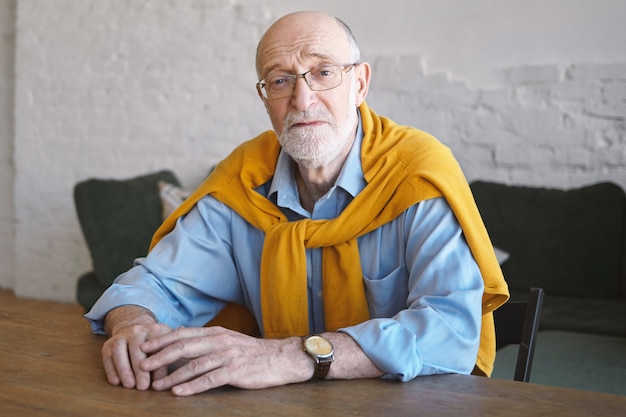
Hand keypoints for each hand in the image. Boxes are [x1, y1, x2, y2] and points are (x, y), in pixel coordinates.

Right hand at [101, 306, 171, 389]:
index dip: (159, 363)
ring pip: (120, 351)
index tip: (161, 380)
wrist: (134, 325)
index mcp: (155, 329)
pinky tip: (116, 382)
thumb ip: (172, 354)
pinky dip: (111, 369)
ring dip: (124, 369)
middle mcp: (137, 330)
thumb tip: (177, 374)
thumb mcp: (166, 343)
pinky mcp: (108, 344)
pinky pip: (107, 356)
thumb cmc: (155, 341)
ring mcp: (121, 336)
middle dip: (140, 369)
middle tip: (143, 386)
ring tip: (129, 385)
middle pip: (137, 349)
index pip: (157, 346)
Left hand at [140, 326, 311, 395]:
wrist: (282, 358)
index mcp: (216, 332)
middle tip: (142, 365)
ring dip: (172, 375)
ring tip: (156, 385)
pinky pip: (209, 379)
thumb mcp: (229, 340)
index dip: (162, 340)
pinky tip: (179, 392)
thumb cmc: (253, 352)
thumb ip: (207, 340)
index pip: (183, 333)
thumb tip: (181, 337)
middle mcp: (220, 341)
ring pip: (193, 364)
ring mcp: (227, 355)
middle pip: (184, 346)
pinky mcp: (235, 371)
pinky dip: (191, 386)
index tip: (144, 347)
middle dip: (160, 356)